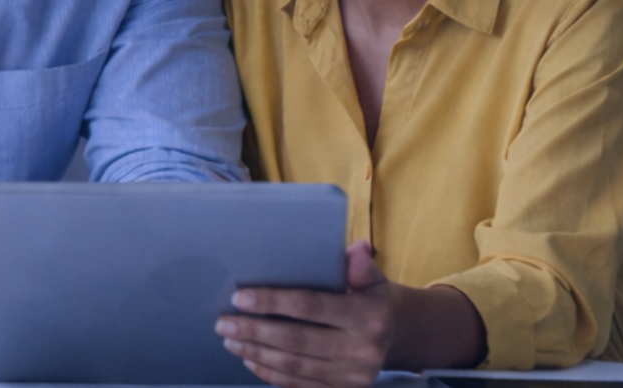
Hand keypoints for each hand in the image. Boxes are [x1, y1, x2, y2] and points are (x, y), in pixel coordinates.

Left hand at [216, 241, 392, 387]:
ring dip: (256, 352)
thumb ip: (359, 266)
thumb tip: (355, 248)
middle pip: (296, 339)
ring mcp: (353, 376)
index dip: (272, 302)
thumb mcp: (372, 279)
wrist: (398, 337)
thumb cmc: (372, 299)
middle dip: (254, 330)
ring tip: (230, 339)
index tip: (240, 298)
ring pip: (293, 365)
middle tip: (224, 323)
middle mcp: (363, 350)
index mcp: (368, 316)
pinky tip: (249, 359)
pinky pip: (299, 384)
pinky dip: (270, 373)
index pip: (311, 306)